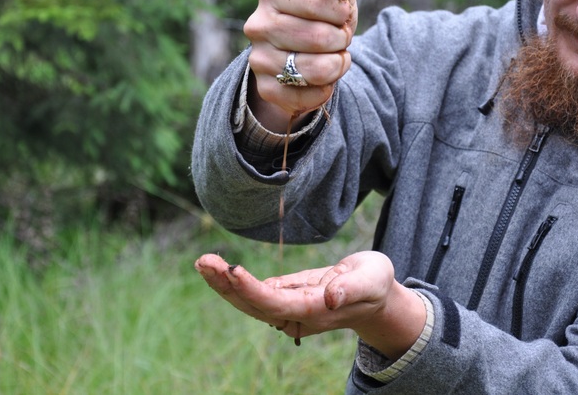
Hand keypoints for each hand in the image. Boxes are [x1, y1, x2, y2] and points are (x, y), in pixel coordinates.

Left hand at [194, 251, 424, 359]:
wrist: (375, 296)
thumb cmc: (375, 284)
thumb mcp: (373, 279)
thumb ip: (354, 288)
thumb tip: (331, 298)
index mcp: (315, 311)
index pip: (277, 304)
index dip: (253, 290)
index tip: (233, 271)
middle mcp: (296, 315)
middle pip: (254, 305)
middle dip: (227, 285)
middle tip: (204, 262)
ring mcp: (287, 309)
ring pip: (248, 301)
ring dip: (222, 283)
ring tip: (203, 262)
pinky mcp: (283, 297)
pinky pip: (252, 292)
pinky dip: (231, 280)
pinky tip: (214, 267)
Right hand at [243, 0, 357, 131]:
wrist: (299, 51)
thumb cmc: (321, 15)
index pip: (316, 2)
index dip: (341, 12)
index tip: (341, 15)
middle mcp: (258, 26)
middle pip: (320, 38)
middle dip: (342, 40)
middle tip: (339, 39)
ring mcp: (258, 59)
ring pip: (318, 70)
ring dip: (338, 65)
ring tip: (335, 58)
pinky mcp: (266, 89)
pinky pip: (309, 97)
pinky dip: (326, 89)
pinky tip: (322, 79)